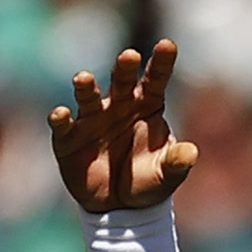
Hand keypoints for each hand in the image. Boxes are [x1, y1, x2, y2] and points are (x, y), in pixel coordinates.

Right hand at [50, 42, 198, 215]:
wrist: (119, 207)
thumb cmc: (147, 182)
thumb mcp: (166, 176)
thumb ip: (177, 164)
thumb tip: (191, 153)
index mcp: (146, 105)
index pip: (155, 80)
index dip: (161, 62)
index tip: (167, 45)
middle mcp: (118, 105)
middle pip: (121, 81)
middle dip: (124, 68)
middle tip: (130, 56)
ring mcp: (92, 119)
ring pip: (88, 97)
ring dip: (86, 87)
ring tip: (84, 79)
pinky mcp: (68, 139)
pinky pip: (63, 126)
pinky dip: (60, 119)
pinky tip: (61, 114)